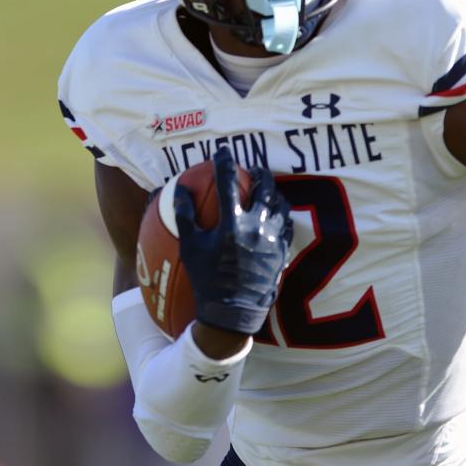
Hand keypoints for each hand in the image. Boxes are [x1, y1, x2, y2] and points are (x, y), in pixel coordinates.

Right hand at [174, 148, 291, 334]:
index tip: (222, 152)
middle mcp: (255, 227)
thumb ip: (184, 216)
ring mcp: (272, 239)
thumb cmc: (207, 280)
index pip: (228, 183)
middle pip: (264, 188)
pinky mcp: (283, 252)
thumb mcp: (190, 248)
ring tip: (268, 189)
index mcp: (231, 224)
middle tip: (255, 168)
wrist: (233, 313)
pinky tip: (277, 215)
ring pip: (280, 205)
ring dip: (274, 193)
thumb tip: (179, 188)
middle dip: (260, 173)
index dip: (224, 163)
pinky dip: (281, 216)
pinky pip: (286, 226)